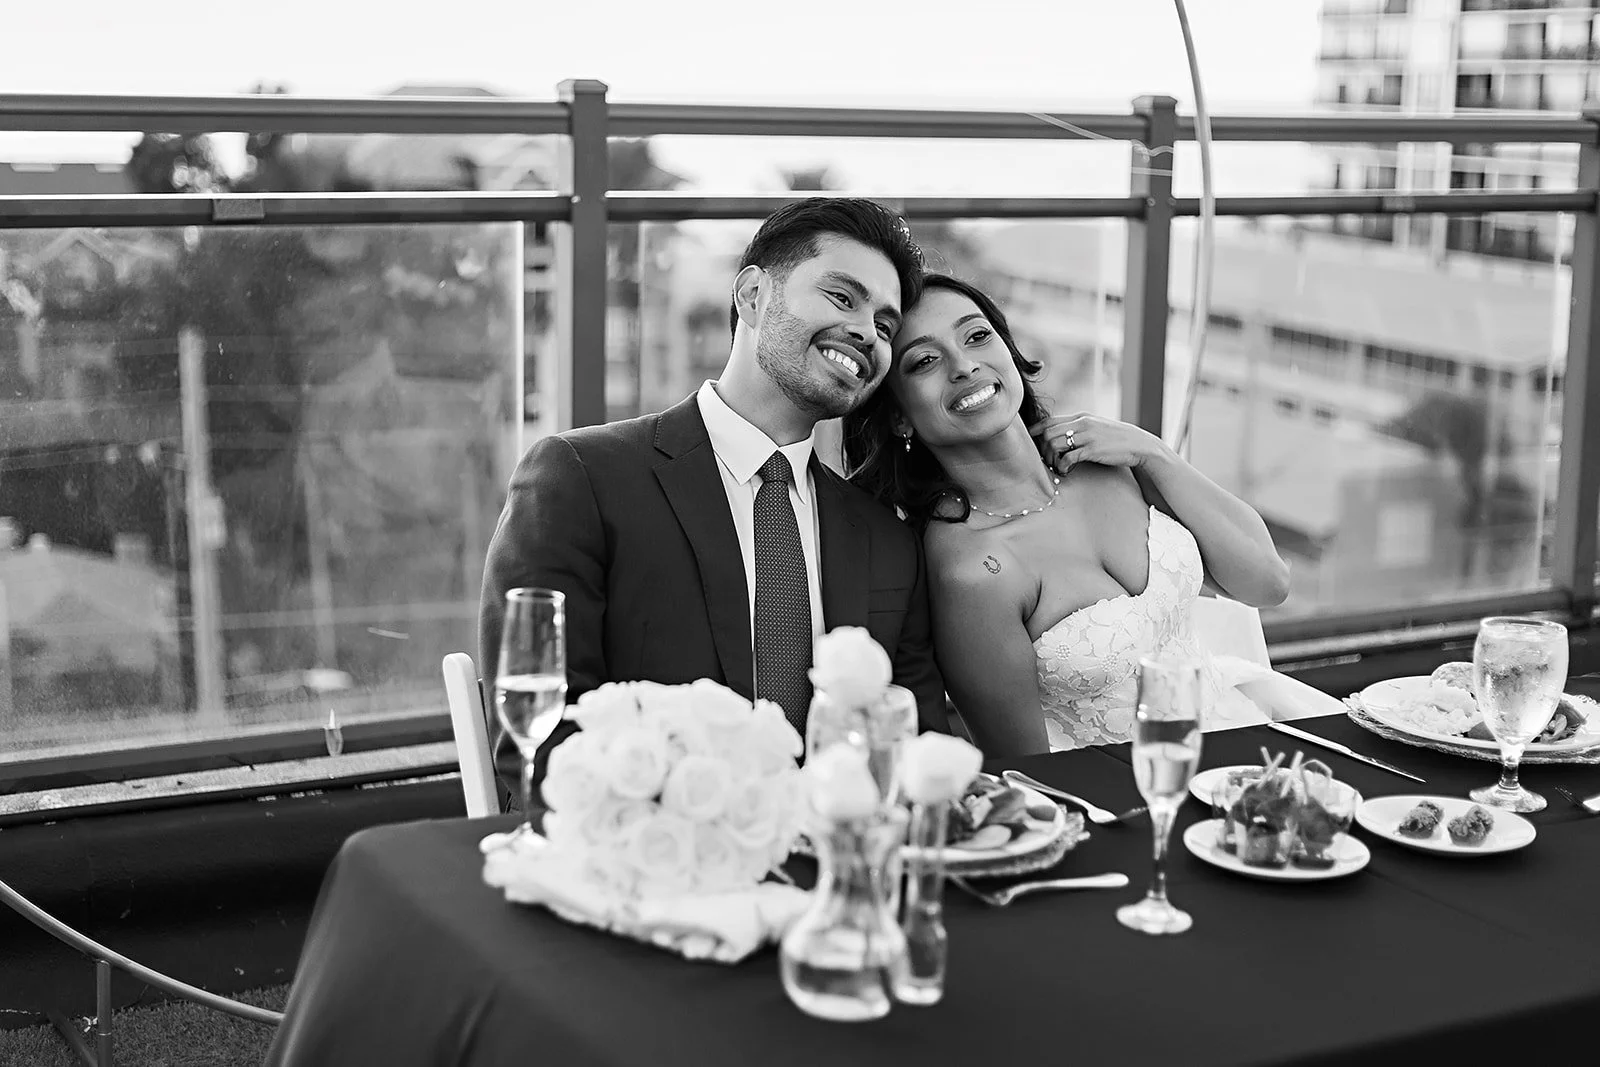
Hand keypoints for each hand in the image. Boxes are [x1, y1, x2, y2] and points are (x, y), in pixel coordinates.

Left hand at [1028, 413, 1167, 474]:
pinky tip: (1066, 471)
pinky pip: (1067, 458)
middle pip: (1048, 433)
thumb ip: (1079, 428)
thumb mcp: (1096, 427)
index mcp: (1081, 417)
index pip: (1049, 421)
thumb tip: (1059, 436)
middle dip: (1043, 449)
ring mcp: (1087, 436)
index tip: (1030, 441)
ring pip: (1054, 445)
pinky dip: (1062, 466)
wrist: (1140, 445)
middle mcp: (1082, 424)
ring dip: (1051, 459)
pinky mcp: (1092, 450)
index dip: (1035, 431)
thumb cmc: (1116, 439)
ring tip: (1058, 467)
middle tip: (1048, 460)